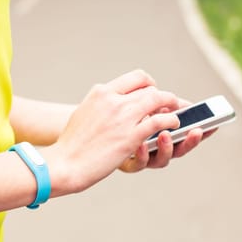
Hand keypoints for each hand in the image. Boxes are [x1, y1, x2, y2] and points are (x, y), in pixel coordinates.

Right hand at [43, 69, 180, 194]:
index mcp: (101, 93)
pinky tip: (173, 125)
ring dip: (171, 104)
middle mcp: (113, 100)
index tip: (151, 92)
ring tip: (176, 112)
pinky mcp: (132, 136)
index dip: (149, 84)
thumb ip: (99, 105)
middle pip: (148, 88)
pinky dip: (171, 120)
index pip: (134, 78)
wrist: (65, 163)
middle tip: (168, 104)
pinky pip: (160, 120)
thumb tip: (109, 104)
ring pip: (158, 99)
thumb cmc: (71, 144)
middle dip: (162, 96)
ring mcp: (123, 116)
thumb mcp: (83, 113)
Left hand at [119, 101, 216, 172]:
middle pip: (179, 151)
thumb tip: (184, 103)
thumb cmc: (117, 123)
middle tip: (194, 130)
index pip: (188, 136)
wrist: (93, 143)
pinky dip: (142, 154)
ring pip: (162, 161)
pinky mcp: (128, 164)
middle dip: (189, 141)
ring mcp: (144, 159)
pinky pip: (138, 163)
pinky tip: (141, 144)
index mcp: (163, 136)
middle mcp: (157, 150)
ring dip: (167, 147)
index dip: (203, 132)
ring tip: (164, 134)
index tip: (213, 124)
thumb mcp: (140, 110)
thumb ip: (161, 107)